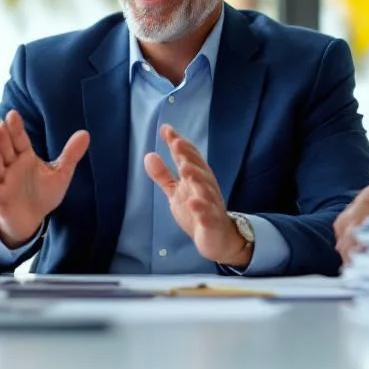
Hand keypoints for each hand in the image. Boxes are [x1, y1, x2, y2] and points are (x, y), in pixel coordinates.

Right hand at [0, 109, 89, 247]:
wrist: (31, 218)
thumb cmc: (43, 192)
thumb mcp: (60, 173)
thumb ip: (71, 155)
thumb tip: (86, 133)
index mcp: (24, 156)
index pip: (19, 139)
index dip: (15, 128)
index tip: (12, 114)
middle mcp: (11, 166)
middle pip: (3, 150)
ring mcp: (4, 182)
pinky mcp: (1, 200)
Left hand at [145, 124, 250, 266]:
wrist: (220, 239)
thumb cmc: (198, 211)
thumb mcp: (176, 191)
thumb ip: (163, 174)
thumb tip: (149, 154)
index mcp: (198, 178)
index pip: (188, 157)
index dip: (178, 143)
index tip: (166, 129)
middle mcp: (206, 187)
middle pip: (198, 168)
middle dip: (189, 155)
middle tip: (177, 143)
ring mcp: (210, 205)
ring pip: (205, 189)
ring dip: (197, 177)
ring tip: (185, 168)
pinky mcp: (211, 223)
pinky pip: (207, 215)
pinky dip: (201, 209)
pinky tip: (193, 204)